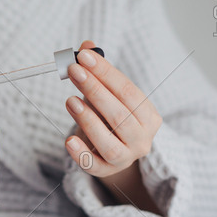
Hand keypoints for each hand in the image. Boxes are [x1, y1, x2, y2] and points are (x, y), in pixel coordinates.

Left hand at [64, 40, 162, 178]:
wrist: (115, 153)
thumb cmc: (111, 117)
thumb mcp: (109, 95)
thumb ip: (99, 72)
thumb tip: (87, 45)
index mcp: (148, 115)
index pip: (127, 90)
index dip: (105, 72)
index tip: (83, 56)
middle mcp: (142, 138)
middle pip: (120, 115)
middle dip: (95, 90)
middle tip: (73, 72)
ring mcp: (126, 158)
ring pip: (109, 142)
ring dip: (89, 120)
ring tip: (70, 101)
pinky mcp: (106, 171)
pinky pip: (94, 166)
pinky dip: (81, 154)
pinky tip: (68, 140)